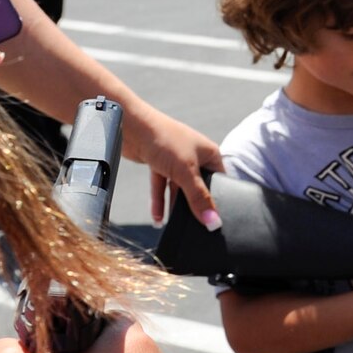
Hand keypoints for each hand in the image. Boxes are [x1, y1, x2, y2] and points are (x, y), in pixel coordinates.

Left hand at [124, 105, 223, 228]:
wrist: (132, 126)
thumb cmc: (165, 139)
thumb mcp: (186, 172)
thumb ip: (199, 198)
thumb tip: (213, 222)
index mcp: (210, 154)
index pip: (220, 181)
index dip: (219, 200)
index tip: (217, 220)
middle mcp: (195, 157)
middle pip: (198, 187)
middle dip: (195, 206)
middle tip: (195, 227)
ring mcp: (176, 161)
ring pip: (178, 189)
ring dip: (174, 206)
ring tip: (174, 226)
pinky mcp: (159, 165)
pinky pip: (162, 187)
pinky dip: (159, 201)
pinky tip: (157, 218)